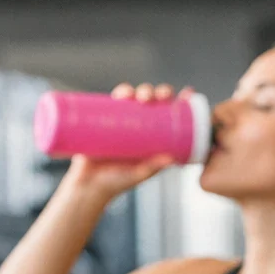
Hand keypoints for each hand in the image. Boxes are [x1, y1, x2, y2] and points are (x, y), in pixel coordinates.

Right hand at [64, 83, 192, 202]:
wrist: (87, 183)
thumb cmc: (116, 182)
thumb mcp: (138, 175)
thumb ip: (153, 167)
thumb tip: (171, 159)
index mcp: (155, 138)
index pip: (171, 116)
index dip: (180, 102)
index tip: (188, 93)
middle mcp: (141, 127)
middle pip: (155, 102)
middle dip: (160, 93)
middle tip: (160, 97)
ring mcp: (123, 121)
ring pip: (136, 97)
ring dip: (142, 90)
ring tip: (141, 96)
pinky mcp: (105, 118)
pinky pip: (114, 101)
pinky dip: (121, 93)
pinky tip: (124, 93)